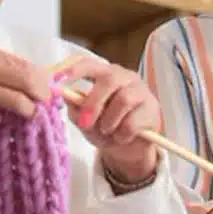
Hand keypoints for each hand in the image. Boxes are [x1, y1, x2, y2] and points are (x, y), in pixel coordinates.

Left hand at [62, 56, 160, 183]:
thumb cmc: (104, 128)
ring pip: (123, 100)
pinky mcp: (152, 110)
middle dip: (94, 103)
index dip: (76, 69)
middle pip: (109, 80)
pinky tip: (122, 137)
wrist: (127, 149)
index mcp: (105, 75)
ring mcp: (141, 91)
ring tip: (107, 131)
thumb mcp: (84, 121)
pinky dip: (122, 134)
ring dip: (109, 121)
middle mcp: (125, 77)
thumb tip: (64, 96)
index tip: (60, 78)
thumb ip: (76, 108)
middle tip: (85, 123)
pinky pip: (134, 121)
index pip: (91, 64)